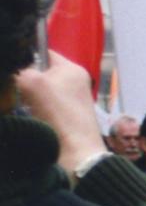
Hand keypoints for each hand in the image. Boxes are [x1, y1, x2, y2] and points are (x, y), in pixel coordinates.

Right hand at [16, 51, 105, 173]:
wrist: (76, 154)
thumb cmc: (58, 114)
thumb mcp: (33, 83)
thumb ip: (19, 70)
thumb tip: (11, 69)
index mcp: (72, 69)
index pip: (43, 51)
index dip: (24, 54)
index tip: (10, 64)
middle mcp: (73, 83)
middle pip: (37, 73)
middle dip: (21, 79)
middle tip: (12, 88)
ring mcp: (69, 102)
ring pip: (36, 92)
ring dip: (23, 98)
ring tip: (16, 104)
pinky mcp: (64, 120)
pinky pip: (40, 109)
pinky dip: (30, 112)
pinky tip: (23, 117)